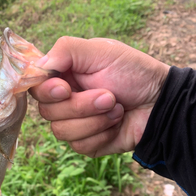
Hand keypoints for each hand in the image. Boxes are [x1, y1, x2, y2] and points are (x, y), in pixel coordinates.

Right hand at [30, 37, 169, 156]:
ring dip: (94, 120)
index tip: (65, 89)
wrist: (161, 103)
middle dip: (80, 106)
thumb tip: (38, 65)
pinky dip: (102, 134)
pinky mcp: (86, 143)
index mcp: (63, 76)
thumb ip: (66, 50)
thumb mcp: (101, 51)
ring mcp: (74, 123)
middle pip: (46, 111)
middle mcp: (64, 100)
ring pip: (61, 131)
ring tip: (117, 108)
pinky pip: (79, 146)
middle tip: (109, 96)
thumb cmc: (133, 72)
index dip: (46, 90)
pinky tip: (116, 123)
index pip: (35, 86)